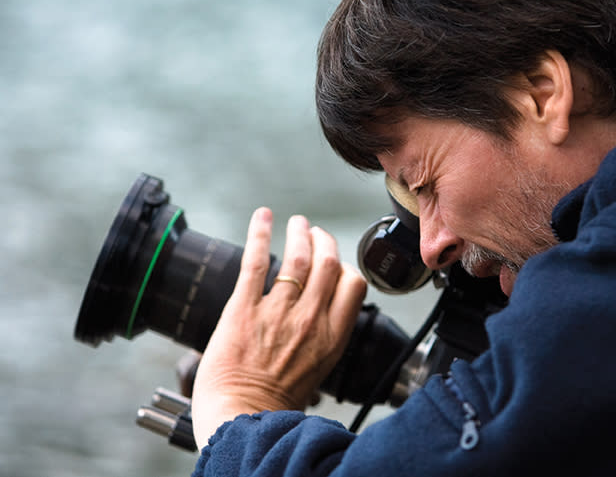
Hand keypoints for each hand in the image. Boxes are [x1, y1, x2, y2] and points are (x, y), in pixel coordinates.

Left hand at [191, 208, 366, 446]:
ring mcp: (277, 311)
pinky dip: (260, 233)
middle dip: (323, 240)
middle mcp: (309, 319)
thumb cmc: (276, 402)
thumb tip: (322, 320)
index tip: (336, 261)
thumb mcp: (318, 371)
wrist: (243, 417)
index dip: (346, 266)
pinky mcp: (243, 308)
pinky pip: (256, 262)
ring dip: (298, 233)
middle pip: (328, 262)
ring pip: (297, 257)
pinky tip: (263, 217)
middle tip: (315, 233)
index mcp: (331, 336)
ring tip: (297, 223)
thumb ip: (322, 339)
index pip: (353, 284)